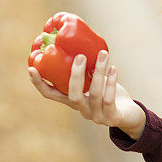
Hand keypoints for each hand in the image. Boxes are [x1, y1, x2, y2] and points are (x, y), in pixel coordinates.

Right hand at [28, 49, 146, 138]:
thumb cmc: (108, 93)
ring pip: (95, 94)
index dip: (40, 83)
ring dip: (99, 72)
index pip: (51, 95)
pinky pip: (109, 100)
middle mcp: (81, 110)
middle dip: (76, 75)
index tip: (31, 68)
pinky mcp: (112, 118)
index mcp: (73, 100)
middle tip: (80, 55)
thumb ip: (85, 69)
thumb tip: (77, 43)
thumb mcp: (94, 81)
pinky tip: (114, 69)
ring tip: (103, 54)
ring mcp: (96, 116)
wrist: (129, 115)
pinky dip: (111, 83)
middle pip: (73, 95)